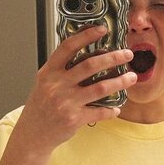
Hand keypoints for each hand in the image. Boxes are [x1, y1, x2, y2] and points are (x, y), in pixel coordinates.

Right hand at [15, 25, 136, 154]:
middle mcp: (56, 85)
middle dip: (113, 57)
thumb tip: (87, 56)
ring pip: (100, 87)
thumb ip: (61, 70)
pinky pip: (99, 112)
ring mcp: (66, 102)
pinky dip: (111, 110)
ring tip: (131, 77)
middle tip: (127, 54)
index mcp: (48, 72)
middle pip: (90, 65)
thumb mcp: (44, 83)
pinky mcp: (74, 119)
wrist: (32, 134)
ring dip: (120, 81)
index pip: (68, 47)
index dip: (86, 36)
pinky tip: (117, 108)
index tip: (101, 29)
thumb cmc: (40, 108)